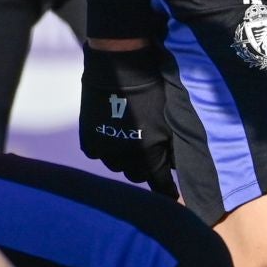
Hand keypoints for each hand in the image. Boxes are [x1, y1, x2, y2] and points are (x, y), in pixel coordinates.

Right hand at [80, 43, 175, 196]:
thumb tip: (177, 167)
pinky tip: (110, 136)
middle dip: (145, 169)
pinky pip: (98, 155)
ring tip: (128, 142)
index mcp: (148, 156)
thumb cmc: (153, 92)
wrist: (120, 69)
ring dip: (124, 159)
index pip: (161, 186)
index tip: (173, 197)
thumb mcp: (171, 121)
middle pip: (137, 177)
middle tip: (148, 154)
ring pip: (117, 167)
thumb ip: (175, 148)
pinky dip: (105, 150)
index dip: (168, 192)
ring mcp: (104, 151)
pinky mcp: (89, 141)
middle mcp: (125, 159)